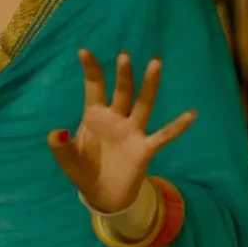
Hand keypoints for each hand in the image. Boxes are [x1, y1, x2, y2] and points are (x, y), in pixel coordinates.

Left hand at [48, 50, 196, 214]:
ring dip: (149, 85)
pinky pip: (163, 135)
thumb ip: (60, 146)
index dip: (90, 70)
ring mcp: (132, 131)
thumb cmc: (84, 170)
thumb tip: (56, 132)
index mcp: (94, 115)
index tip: (83, 51)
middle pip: (122, 91)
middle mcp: (116, 118)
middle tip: (124, 55)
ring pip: (143, 104)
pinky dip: (177, 126)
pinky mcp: (145, 148)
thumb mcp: (67, 159)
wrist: (102, 195)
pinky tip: (191, 114)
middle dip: (123, 74)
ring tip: (155, 64)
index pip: (94, 88)